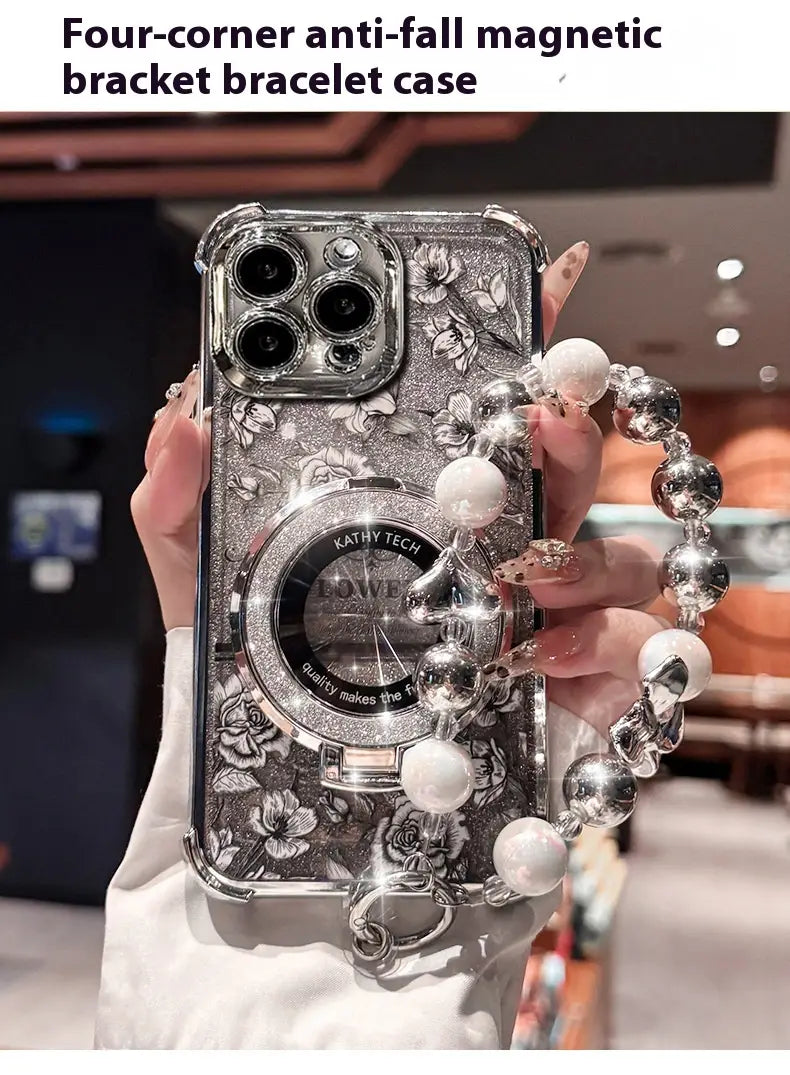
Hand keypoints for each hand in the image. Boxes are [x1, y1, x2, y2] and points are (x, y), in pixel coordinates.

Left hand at [131, 241, 660, 735]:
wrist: (297, 779)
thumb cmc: (260, 666)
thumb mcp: (206, 581)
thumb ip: (179, 502)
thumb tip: (181, 419)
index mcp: (427, 505)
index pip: (487, 415)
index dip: (521, 350)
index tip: (540, 284)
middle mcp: (498, 547)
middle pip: (570, 468)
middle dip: (569, 433)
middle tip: (537, 414)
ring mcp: (545, 614)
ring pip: (620, 555)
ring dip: (587, 553)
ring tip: (520, 575)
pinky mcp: (573, 686)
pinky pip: (629, 651)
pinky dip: (600, 647)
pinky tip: (539, 656)